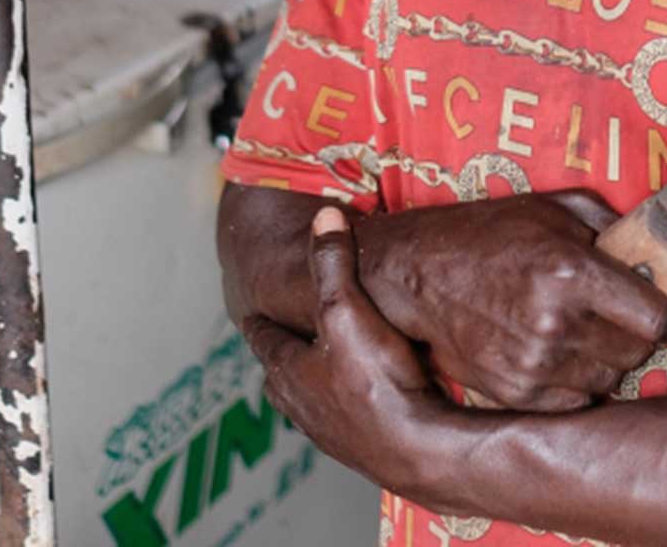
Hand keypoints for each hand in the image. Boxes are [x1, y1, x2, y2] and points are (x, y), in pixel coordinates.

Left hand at [243, 208, 453, 491]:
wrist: (417, 449)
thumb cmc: (378, 381)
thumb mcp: (350, 309)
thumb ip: (334, 262)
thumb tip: (324, 216)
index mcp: (290, 370)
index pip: (264, 340)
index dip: (258, 323)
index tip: (248, 314)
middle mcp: (302, 405)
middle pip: (278, 378)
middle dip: (278, 359)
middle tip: (278, 343)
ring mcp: (329, 433)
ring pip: (306, 405)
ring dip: (308, 388)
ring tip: (315, 375)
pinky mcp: (360, 451)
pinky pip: (339, 424)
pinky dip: (340, 409)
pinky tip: (359, 406)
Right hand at [360, 189, 666, 411]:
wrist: (417, 274)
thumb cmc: (487, 234)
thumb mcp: (551, 207)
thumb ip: (610, 224)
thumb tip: (654, 247)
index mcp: (572, 272)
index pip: (657, 319)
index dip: (664, 314)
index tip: (658, 309)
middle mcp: (556, 323)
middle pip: (638, 353)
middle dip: (634, 334)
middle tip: (614, 315)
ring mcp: (535, 364)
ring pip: (609, 380)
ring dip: (604, 359)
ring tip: (580, 331)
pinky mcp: (516, 392)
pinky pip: (577, 401)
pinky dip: (575, 382)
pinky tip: (556, 352)